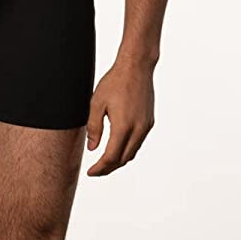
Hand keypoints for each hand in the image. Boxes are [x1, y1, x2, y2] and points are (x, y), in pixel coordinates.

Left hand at [85, 59, 155, 175]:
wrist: (136, 67)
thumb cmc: (115, 82)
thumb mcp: (96, 104)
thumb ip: (94, 128)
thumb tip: (92, 148)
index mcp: (123, 126)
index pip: (111, 157)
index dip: (100, 168)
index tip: (90, 172)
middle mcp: (138, 129)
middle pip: (123, 159)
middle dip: (109, 168)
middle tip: (96, 170)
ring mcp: (146, 126)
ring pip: (132, 153)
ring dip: (119, 161)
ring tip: (105, 162)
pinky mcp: (149, 122)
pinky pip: (138, 143)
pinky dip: (127, 150)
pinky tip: (118, 148)